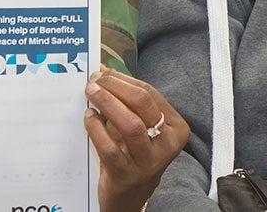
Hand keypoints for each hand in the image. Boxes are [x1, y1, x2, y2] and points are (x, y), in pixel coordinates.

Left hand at [85, 67, 188, 211]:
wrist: (131, 194)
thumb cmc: (134, 154)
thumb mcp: (140, 127)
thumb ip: (127, 102)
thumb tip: (104, 72)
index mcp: (176, 128)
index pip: (150, 94)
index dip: (124, 80)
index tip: (104, 73)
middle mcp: (168, 144)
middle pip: (142, 104)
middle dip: (115, 88)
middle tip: (95, 81)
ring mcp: (149, 161)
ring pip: (130, 125)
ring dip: (107, 104)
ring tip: (91, 94)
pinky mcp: (128, 175)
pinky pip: (110, 147)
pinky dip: (97, 129)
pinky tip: (89, 117)